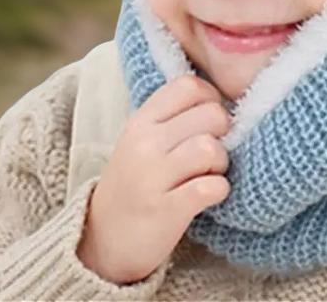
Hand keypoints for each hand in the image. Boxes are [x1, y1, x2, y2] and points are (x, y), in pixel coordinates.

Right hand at [76, 73, 230, 284]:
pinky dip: (219, 190)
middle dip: (223, 132)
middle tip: (212, 151)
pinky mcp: (167, 210)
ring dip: (221, 163)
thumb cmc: (133, 183)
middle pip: (210, 115)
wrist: (103, 240)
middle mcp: (145, 144)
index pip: (188, 85)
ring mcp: (153, 177)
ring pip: (211, 149)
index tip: (208, 119)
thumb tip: (218, 99)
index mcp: (141, 121)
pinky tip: (208, 195)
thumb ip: (172, 117)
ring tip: (209, 173)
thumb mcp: (141, 140)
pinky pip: (212, 187)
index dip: (210, 98)